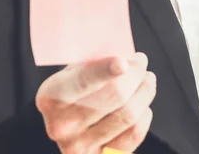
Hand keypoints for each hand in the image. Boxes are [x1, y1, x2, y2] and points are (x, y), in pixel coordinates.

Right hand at [36, 52, 155, 153]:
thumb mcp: (74, 71)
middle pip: (115, 95)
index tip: (124, 62)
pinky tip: (142, 104)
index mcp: (51, 97)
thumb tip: (125, 53)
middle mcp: (61, 125)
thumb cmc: (78, 90)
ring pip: (129, 114)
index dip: (105, 70)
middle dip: (136, 74)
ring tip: (147, 79)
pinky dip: (144, 115)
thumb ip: (94, 61)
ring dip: (145, 91)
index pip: (83, 81)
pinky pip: (134, 134)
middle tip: (141, 62)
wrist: (70, 126)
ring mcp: (80, 146)